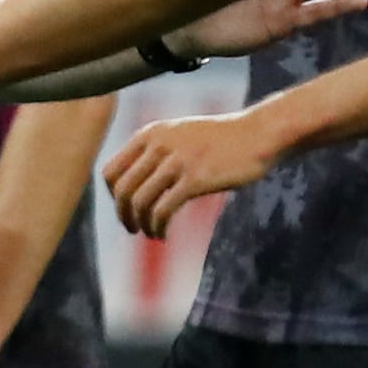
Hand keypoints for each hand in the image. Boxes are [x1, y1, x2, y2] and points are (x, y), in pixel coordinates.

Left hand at [103, 107, 282, 236]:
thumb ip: (156, 150)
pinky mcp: (194, 179)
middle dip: (123, 215)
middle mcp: (158, 144)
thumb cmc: (221, 139)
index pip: (111, 170)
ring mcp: (176, 161)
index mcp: (150, 133)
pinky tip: (163, 234)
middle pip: (121, 189)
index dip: (113, 196)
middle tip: (132, 229)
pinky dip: (158, 227)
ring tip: (151, 233)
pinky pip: (163, 211)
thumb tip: (135, 182)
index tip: (126, 209)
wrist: (257, 134)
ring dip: (141, 225)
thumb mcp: (180, 134)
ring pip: (140, 203)